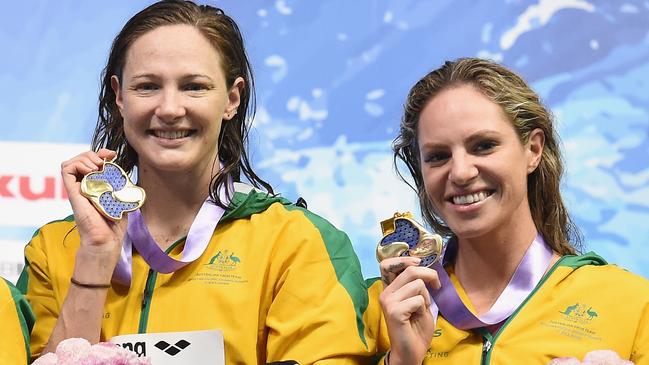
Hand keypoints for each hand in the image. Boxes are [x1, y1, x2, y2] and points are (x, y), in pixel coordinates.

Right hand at [60, 149, 126, 281]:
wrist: (106, 239)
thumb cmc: (114, 224)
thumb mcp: (122, 200)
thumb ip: (123, 187)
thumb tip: (130, 176)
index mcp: (95, 186)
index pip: (92, 162)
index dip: (101, 154)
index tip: (112, 155)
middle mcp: (84, 185)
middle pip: (81, 159)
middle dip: (94, 153)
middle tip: (105, 161)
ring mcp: (77, 188)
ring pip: (71, 162)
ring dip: (85, 158)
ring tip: (98, 166)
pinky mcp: (72, 192)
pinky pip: (65, 169)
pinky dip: (78, 164)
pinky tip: (91, 171)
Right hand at [379, 257, 439, 364]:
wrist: (412, 352)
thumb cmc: (416, 328)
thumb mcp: (418, 301)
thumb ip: (416, 285)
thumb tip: (422, 267)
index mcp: (389, 290)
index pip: (387, 264)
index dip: (404, 259)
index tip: (419, 263)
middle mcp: (385, 294)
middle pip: (409, 270)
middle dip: (429, 274)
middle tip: (437, 285)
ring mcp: (388, 302)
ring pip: (417, 285)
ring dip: (426, 297)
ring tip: (421, 310)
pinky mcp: (394, 312)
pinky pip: (418, 300)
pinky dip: (424, 308)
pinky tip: (417, 318)